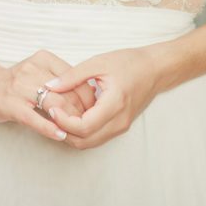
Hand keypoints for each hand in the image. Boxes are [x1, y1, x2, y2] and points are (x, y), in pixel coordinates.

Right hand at [0, 49, 96, 142]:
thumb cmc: (14, 83)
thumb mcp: (38, 71)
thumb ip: (59, 79)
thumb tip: (89, 93)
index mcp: (43, 59)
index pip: (74, 77)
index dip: (87, 95)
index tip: (95, 109)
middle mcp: (32, 69)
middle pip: (67, 91)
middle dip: (81, 110)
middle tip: (90, 123)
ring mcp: (20, 86)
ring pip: (54, 103)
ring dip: (69, 120)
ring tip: (78, 131)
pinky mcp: (10, 104)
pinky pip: (33, 117)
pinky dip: (49, 128)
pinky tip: (60, 135)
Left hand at [42, 46, 160, 149]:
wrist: (155, 69)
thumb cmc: (130, 62)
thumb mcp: (98, 62)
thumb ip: (72, 76)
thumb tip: (49, 86)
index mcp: (115, 103)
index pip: (84, 126)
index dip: (64, 121)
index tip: (51, 108)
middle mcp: (119, 121)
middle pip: (85, 141)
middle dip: (64, 130)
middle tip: (50, 113)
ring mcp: (121, 126)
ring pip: (90, 142)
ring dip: (72, 133)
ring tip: (59, 114)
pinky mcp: (120, 126)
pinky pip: (96, 137)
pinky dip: (82, 131)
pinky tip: (73, 115)